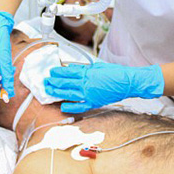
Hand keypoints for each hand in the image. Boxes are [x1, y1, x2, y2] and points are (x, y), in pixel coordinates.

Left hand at [44, 62, 163, 112]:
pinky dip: (71, 107)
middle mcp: (86, 83)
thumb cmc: (116, 73)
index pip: (68, 72)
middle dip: (54, 82)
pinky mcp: (95, 102)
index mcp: (87, 73)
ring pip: (69, 94)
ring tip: (48, 91)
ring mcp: (90, 94)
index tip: (50, 72)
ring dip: (57, 92)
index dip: (58, 72)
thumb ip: (84, 68)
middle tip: (45, 82)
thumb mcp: (98, 66)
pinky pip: (80, 106)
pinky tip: (63, 106)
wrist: (128, 82)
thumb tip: (72, 68)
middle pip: (66, 83)